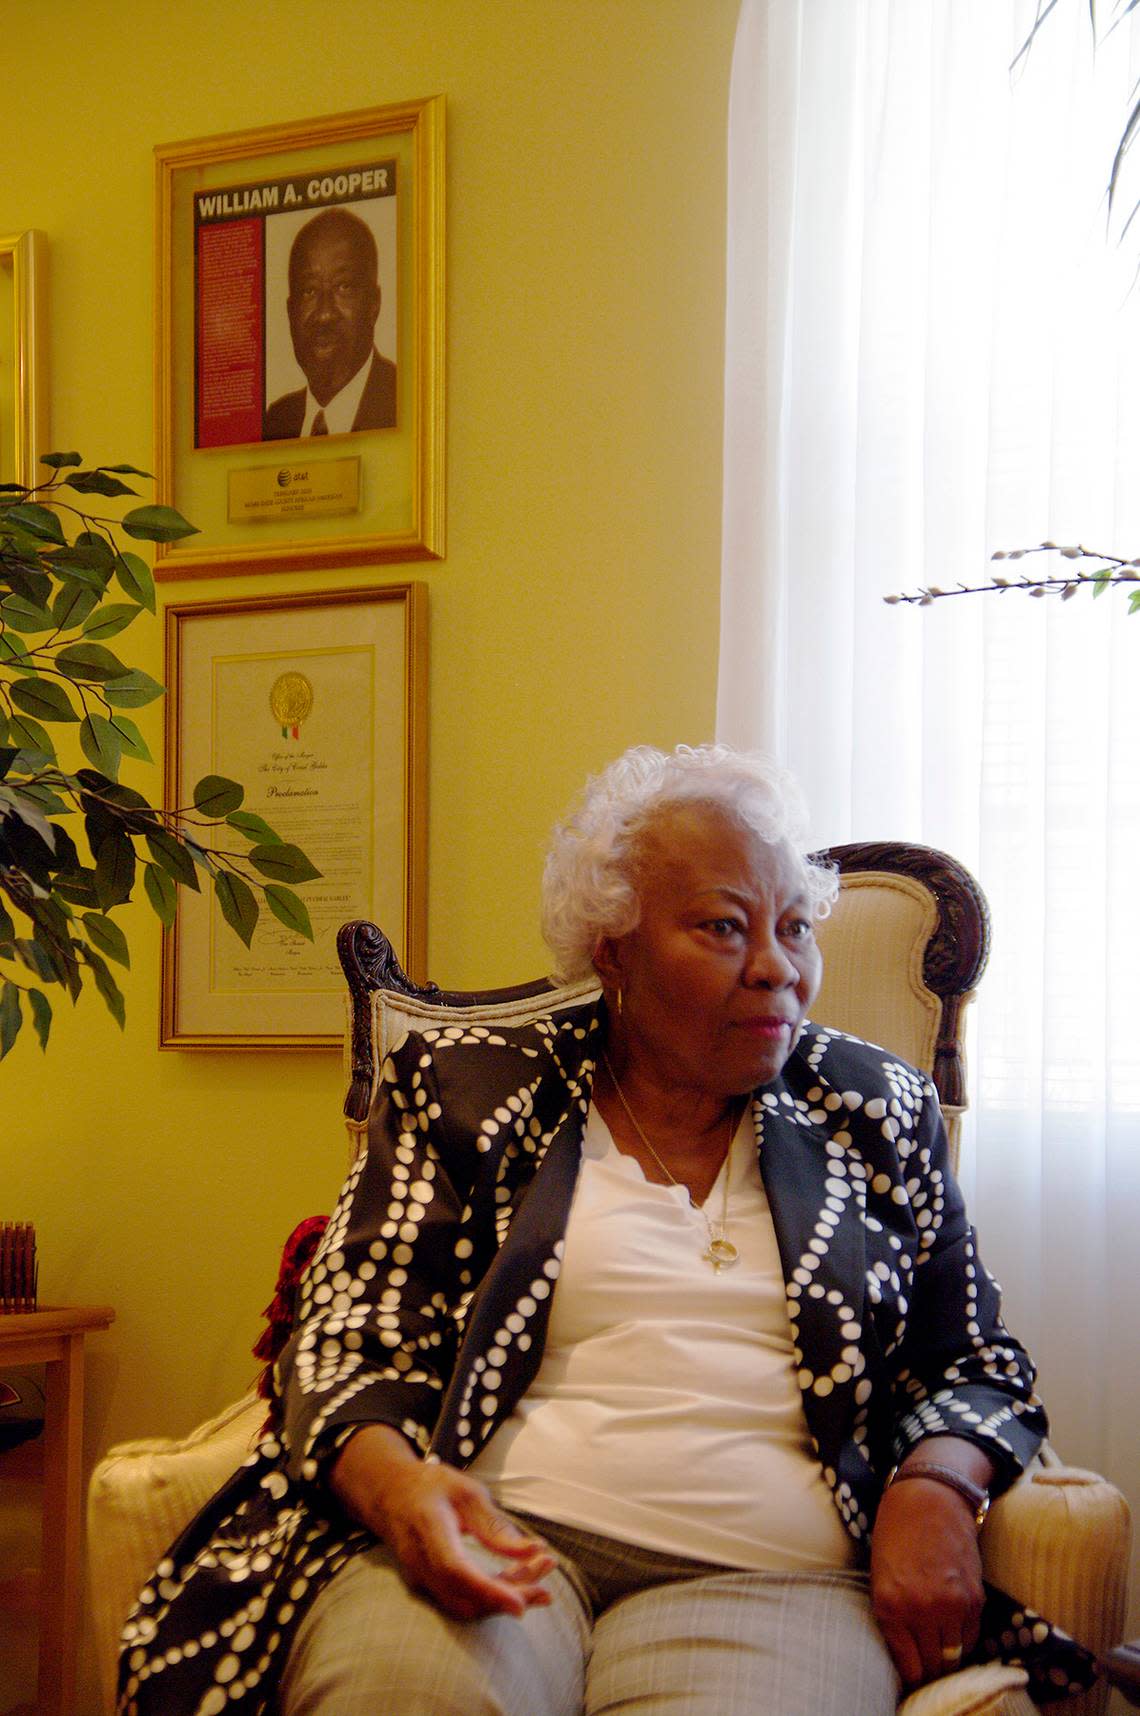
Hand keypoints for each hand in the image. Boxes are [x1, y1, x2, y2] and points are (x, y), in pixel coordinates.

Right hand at [329, 1424, 554, 1621]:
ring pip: (468, 1605)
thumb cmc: (430, 1486)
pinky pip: (463, 1600)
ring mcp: (421, 1580)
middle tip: (548, 1567)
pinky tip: (520, 1581)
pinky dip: (493, 1594)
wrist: (389, 1495)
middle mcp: (420, 1563)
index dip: (489, 1591)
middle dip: (512, 1592)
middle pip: (467, 1596)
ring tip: (541, 1569)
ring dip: (506, 1594)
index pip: (456, 1570)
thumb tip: (534, 1551)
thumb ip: (496, 1525)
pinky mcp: (429, 1587)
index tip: (521, 1604)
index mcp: (428, 1529)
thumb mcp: (466, 1492)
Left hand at [870, 1465, 985, 1687]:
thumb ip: (892, 1616)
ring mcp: (950, 1607)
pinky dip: (964, 1638)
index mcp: (890, 1607)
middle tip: (929, 1662)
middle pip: (933, 1666)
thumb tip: (907, 1651)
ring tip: (942, 1648)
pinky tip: (955, 1628)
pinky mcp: (974, 1599)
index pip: (908, 1666)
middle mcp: (920, 1612)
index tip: (914, 1672)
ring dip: (949, 1656)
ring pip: (955, 1656)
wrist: (930, 1498)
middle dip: (931, 1668)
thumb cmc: (897, 1532)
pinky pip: (971, 1637)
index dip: (913, 1673)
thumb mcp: (880, 1575)